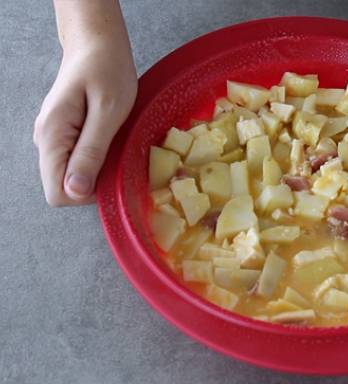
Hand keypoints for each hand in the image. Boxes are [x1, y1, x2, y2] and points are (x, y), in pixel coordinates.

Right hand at [34, 38, 136, 205]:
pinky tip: (111, 140)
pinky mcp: (64, 135)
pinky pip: (78, 162)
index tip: (113, 173)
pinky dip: (98, 159)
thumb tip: (75, 190)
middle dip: (95, 182)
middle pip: (65, 188)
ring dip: (99, 169)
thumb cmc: (107, 70)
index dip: (88, 194)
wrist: (96, 43)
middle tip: (118, 154)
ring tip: (116, 142)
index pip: (58, 194)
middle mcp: (46, 141)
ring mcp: (54, 139)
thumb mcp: (108, 113)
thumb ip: (91, 152)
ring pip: (73, 176)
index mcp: (52, 137)